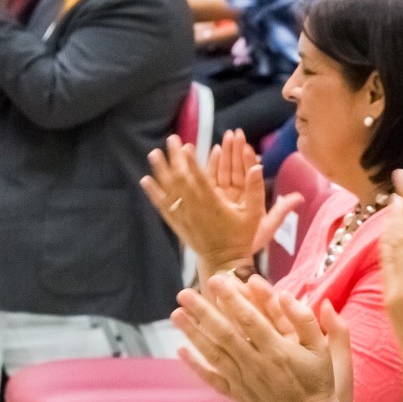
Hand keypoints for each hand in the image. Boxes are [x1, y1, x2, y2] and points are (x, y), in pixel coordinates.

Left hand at [140, 129, 301, 277]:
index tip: (186, 146)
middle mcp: (196, 209)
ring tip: (154, 153)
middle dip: (175, 158)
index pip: (200, 179)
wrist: (224, 261)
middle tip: (171, 140)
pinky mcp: (178, 224)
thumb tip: (257, 167)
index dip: (192, 162)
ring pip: (169, 191)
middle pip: (182, 180)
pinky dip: (154, 193)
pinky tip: (145, 180)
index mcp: (215, 205)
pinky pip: (163, 206)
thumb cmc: (242, 237)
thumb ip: (256, 189)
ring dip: (161, 171)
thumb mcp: (255, 214)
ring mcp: (184, 217)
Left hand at [173, 274, 352, 401]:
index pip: (248, 318)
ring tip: (176, 314)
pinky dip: (195, 366)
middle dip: (203, 311)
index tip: (217, 281)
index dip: (231, 298)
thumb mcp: (323, 349)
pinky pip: (212, 379)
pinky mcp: (237, 397)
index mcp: (278, 350)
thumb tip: (286, 294)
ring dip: (193, 333)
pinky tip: (181, 350)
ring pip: (213, 353)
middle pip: (224, 333)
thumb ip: (306, 320)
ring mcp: (244, 382)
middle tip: (185, 292)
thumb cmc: (318, 384)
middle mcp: (257, 364)